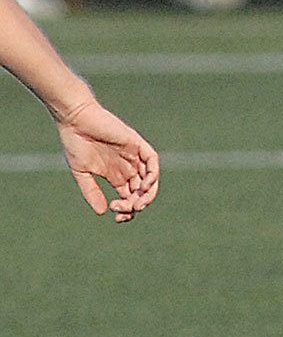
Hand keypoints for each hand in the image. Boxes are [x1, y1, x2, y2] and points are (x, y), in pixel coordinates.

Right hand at [55, 97, 159, 221]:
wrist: (75, 120)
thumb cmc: (75, 143)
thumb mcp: (82, 173)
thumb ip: (91, 192)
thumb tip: (102, 212)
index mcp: (115, 174)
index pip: (129, 197)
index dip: (127, 210)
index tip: (116, 216)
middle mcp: (127, 166)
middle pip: (141, 191)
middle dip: (137, 205)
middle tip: (126, 211)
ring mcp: (133, 155)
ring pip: (150, 178)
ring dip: (148, 194)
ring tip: (138, 204)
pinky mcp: (136, 143)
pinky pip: (152, 160)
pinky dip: (153, 173)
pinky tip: (144, 185)